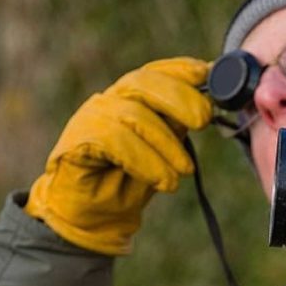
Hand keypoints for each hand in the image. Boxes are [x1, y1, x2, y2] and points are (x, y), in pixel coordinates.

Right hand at [25, 57, 211, 254]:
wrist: (96, 215)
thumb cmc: (130, 181)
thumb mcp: (164, 150)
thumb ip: (178, 126)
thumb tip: (207, 106)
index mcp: (131, 97)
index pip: (155, 72)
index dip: (180, 69)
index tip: (206, 73)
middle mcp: (110, 101)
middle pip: (143, 83)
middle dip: (179, 98)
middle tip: (203, 120)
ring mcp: (91, 119)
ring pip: (133, 115)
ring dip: (166, 143)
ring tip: (184, 171)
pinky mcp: (77, 142)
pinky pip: (113, 141)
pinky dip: (144, 160)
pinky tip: (163, 180)